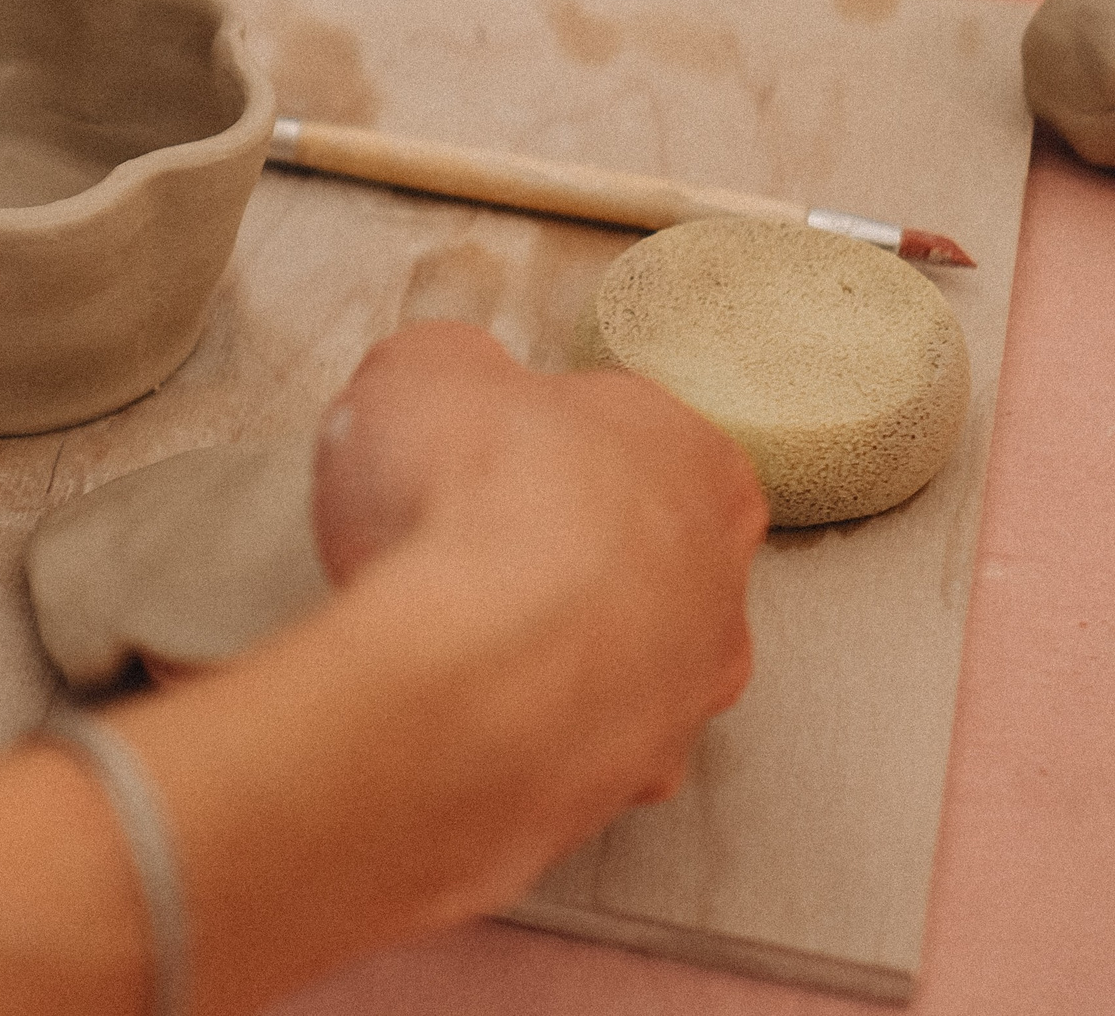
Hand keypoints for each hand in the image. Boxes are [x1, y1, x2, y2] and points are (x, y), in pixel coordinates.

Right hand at [311, 321, 763, 813]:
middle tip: (462, 546)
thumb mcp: (425, 367)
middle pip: (639, 551)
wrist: (472, 667)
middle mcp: (721, 578)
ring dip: (548, 648)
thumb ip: (453, 368)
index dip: (538, 445)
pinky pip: (572, 744)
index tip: (480, 459)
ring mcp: (686, 690)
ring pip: (618, 659)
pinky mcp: (632, 777)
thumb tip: (450, 382)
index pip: (628, 438)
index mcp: (695, 457)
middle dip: (558, 550)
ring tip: (450, 637)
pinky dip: (521, 729)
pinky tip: (458, 706)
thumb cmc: (474, 498)